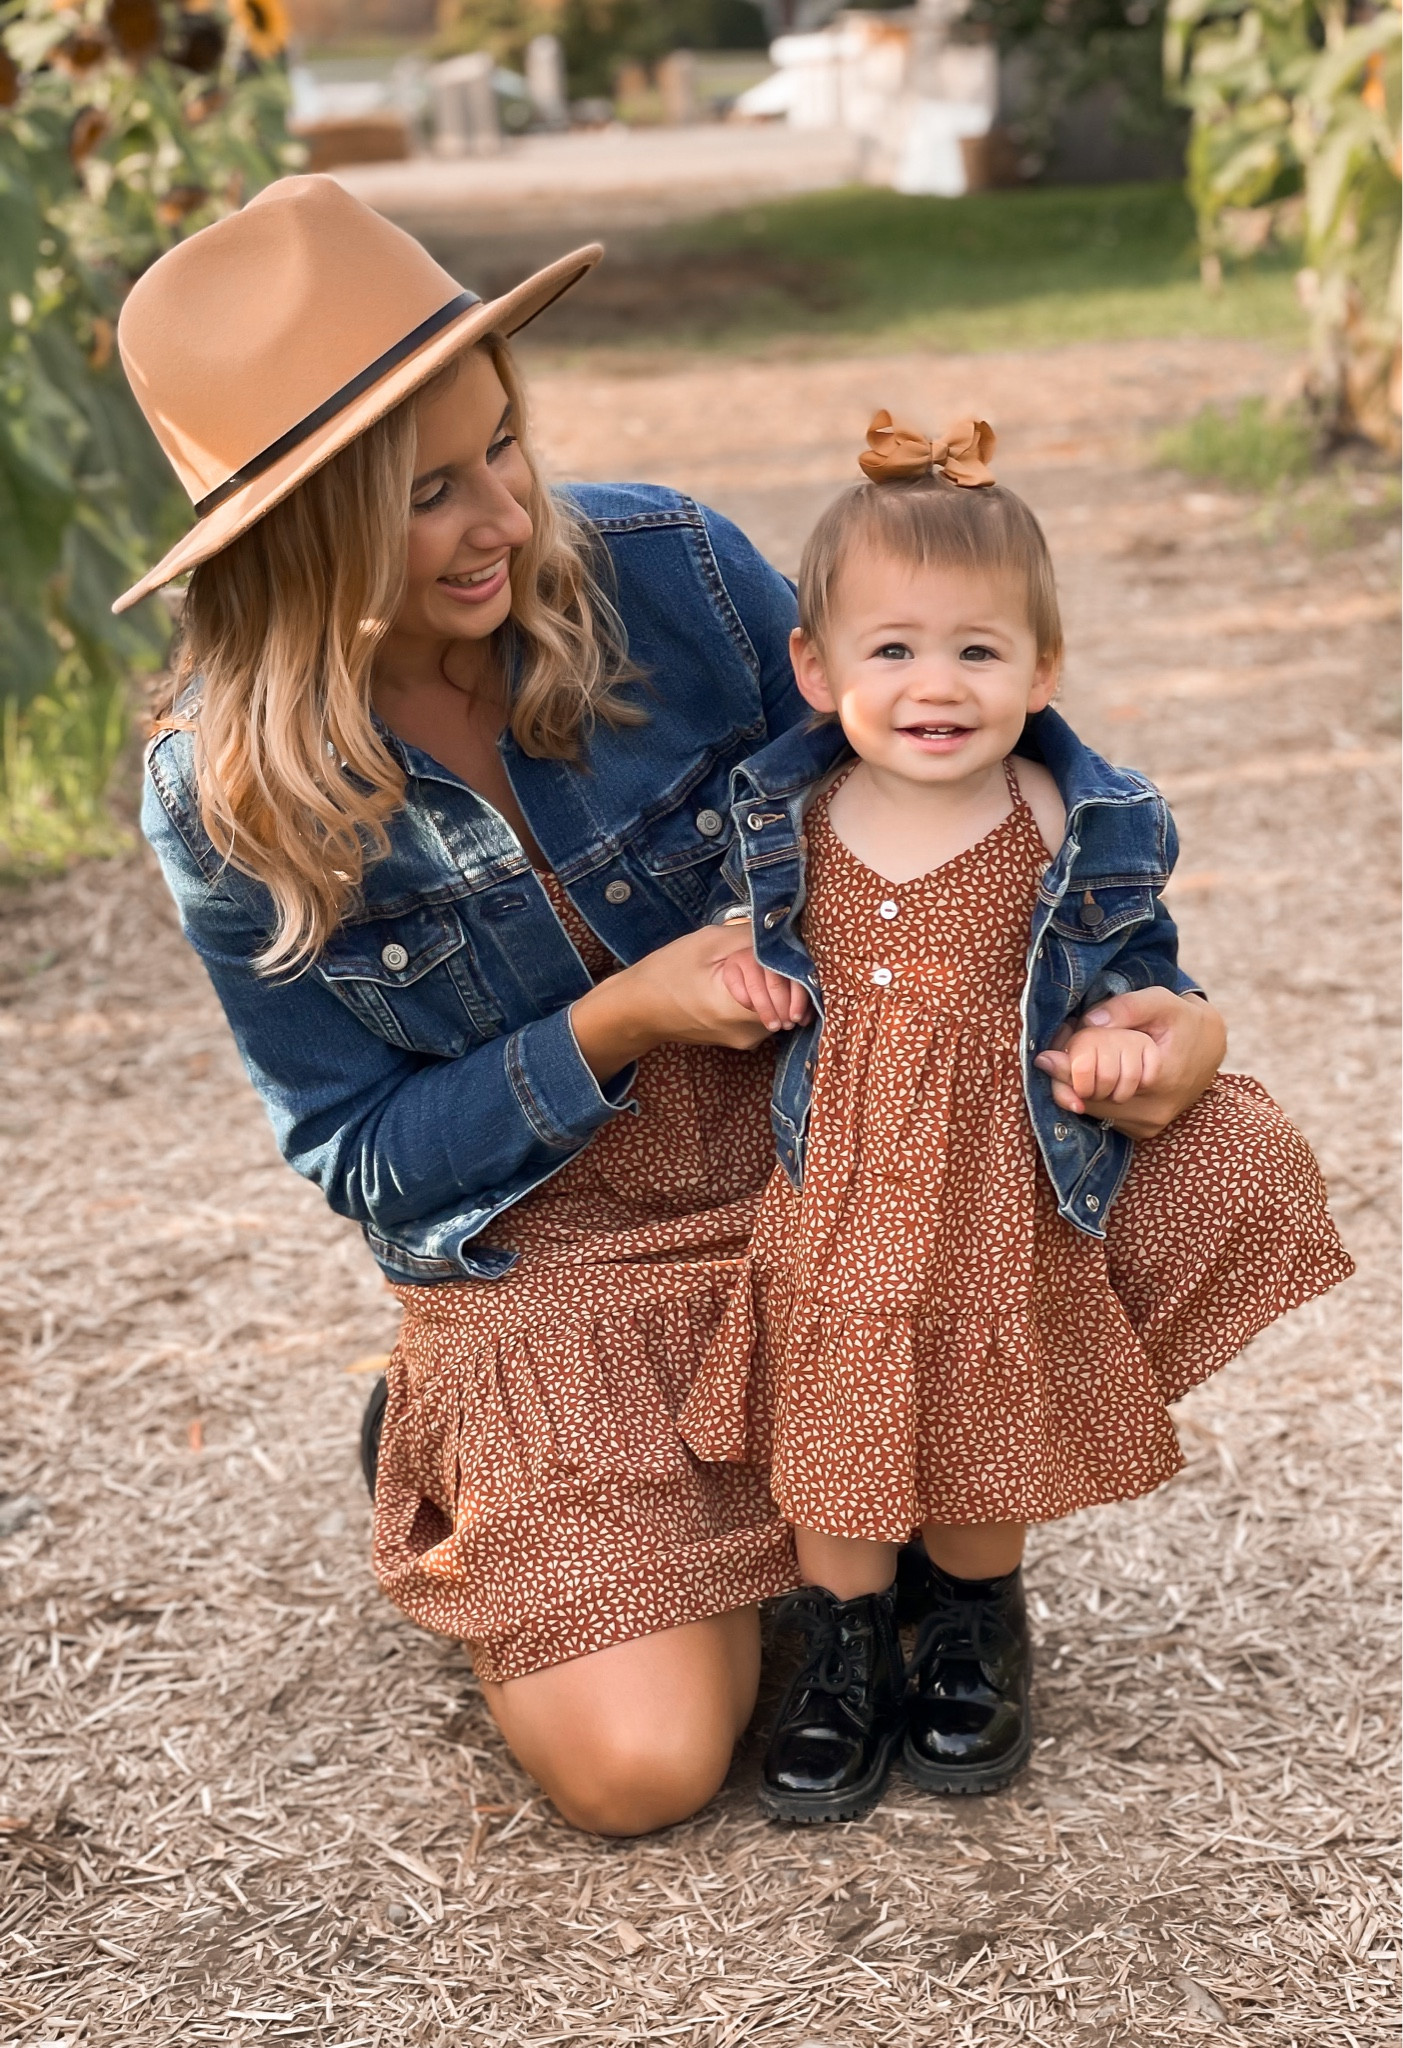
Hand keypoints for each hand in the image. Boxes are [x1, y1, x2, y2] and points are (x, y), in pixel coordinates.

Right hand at [570, 923, 809, 1080]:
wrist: (637, 1010)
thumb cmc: (667, 973)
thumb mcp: (710, 942)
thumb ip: (754, 938)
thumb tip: (788, 936)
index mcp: (740, 1010)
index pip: (790, 988)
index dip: (778, 963)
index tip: (751, 953)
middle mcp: (751, 1033)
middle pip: (791, 998)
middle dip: (775, 972)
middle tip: (740, 960)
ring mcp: (748, 1040)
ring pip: (781, 1004)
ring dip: (768, 982)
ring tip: (732, 971)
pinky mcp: (743, 1039)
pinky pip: (766, 1012)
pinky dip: (760, 994)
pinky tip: (732, 984)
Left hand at [1034, 987, 1225, 1139]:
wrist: (1210, 1048)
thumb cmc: (1182, 1020)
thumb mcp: (1160, 1002)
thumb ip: (1127, 1007)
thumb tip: (1090, 1021)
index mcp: (1160, 1080)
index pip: (1097, 1084)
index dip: (1066, 1069)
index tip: (1044, 1056)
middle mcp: (1153, 1111)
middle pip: (1090, 1102)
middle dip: (1065, 1078)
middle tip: (1051, 1054)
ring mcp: (1148, 1125)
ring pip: (1094, 1112)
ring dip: (1075, 1089)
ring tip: (1068, 1061)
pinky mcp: (1143, 1131)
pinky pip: (1104, 1117)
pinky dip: (1091, 1098)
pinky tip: (1088, 1076)